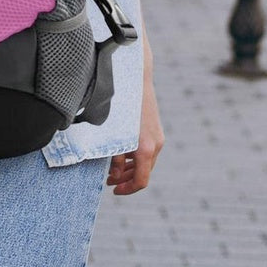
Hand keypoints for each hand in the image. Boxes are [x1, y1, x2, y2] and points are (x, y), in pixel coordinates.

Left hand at [107, 69, 163, 194]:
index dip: (127, 189)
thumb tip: (114, 173)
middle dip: (126, 179)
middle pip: (143, 172)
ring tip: (112, 169)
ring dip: (130, 168)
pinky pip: (147, 150)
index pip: (141, 181)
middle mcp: (155, 145)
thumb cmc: (118, 103)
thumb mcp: (112, 132)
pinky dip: (135, 156)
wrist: (134, 76)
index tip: (113, 190)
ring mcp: (157, 137)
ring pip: (146, 162)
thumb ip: (113, 155)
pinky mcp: (155, 129)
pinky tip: (121, 152)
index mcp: (145, 148)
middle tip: (108, 179)